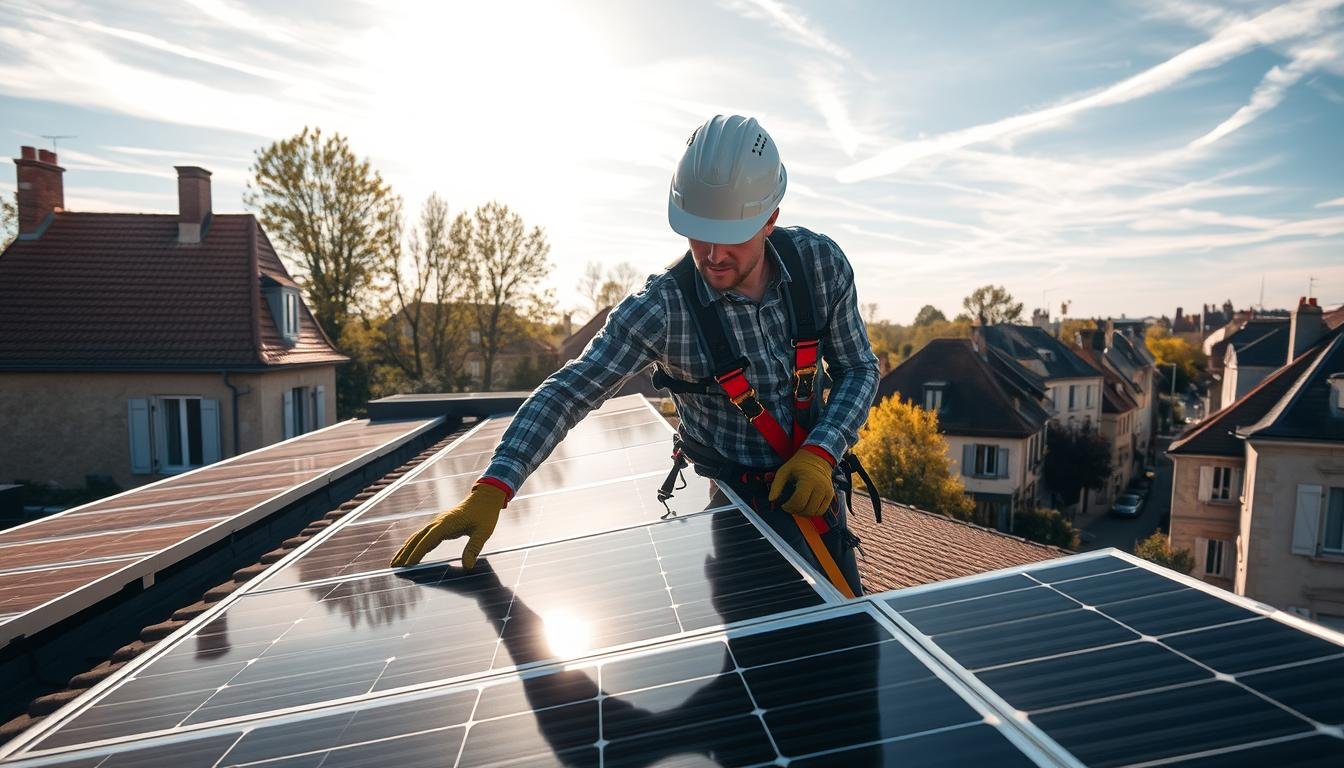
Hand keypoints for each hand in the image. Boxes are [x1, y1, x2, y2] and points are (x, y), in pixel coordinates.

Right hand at [389, 483, 505, 568]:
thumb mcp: (483, 532)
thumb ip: (474, 548)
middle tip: (394, 567)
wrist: (485, 497)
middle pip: (417, 538)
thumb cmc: (485, 514)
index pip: (428, 540)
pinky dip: (415, 545)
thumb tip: (467, 566)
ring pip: (417, 537)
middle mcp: (438, 522)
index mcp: (447, 523)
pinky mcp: (440, 524)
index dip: (417, 553)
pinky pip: (424, 536)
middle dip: (405, 553)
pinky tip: (410, 554)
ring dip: (406, 549)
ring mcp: (438, 522)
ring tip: (396, 562)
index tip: (408, 565)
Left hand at [768, 448, 834, 516]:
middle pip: (807, 509)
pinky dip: (813, 512)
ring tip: (797, 506)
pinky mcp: (830, 495)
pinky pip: (822, 510)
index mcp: (808, 480)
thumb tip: (771, 499)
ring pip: (815, 512)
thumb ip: (776, 485)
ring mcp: (827, 491)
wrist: (816, 457)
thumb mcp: (784, 471)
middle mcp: (820, 486)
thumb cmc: (798, 465)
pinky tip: (805, 506)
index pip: (799, 501)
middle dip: (795, 511)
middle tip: (789, 506)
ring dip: (804, 513)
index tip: (783, 505)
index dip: (788, 507)